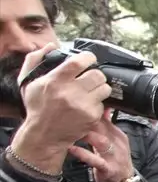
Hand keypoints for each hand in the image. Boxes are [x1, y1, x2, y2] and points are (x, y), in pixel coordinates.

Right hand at [11, 44, 109, 173]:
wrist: (44, 135)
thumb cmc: (38, 107)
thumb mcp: (29, 82)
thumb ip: (35, 60)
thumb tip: (50, 46)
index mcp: (55, 81)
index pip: (79, 62)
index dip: (88, 57)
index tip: (89, 58)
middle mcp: (70, 93)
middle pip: (97, 74)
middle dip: (95, 74)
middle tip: (90, 77)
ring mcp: (83, 106)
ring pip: (105, 88)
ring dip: (100, 88)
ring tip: (91, 90)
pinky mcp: (92, 117)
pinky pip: (103, 104)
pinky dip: (98, 103)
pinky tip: (87, 104)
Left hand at [66, 112, 135, 181]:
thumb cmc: (116, 159)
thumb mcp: (114, 141)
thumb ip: (106, 127)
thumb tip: (101, 109)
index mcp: (118, 135)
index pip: (105, 119)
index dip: (90, 113)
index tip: (75, 108)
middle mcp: (118, 144)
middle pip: (103, 128)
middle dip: (87, 121)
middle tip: (70, 116)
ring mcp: (114, 157)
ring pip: (101, 142)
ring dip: (86, 135)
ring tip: (71, 130)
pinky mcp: (108, 169)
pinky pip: (95, 160)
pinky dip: (83, 154)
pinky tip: (72, 148)